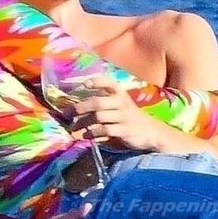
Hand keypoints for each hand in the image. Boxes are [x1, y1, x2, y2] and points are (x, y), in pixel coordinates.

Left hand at [71, 86, 191, 152]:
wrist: (151, 132)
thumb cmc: (129, 117)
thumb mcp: (120, 105)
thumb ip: (103, 102)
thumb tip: (76, 107)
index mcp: (120, 94)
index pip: (108, 82)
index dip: (96, 82)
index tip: (84, 85)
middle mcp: (121, 103)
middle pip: (97, 102)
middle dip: (80, 108)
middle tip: (66, 114)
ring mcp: (124, 117)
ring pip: (99, 117)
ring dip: (83, 123)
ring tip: (73, 128)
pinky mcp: (125, 130)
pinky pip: (105, 130)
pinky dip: (93, 134)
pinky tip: (87, 136)